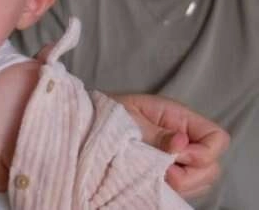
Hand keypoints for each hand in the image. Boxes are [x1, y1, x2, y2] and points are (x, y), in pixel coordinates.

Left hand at [111, 93, 229, 199]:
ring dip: (179, 184)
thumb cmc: (106, 113)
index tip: (176, 154)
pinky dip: (170, 189)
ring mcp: (176, 160)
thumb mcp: (128, 117)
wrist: (86, 123)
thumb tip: (181, 143)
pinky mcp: (165, 174)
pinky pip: (182, 190)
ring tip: (152, 174)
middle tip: (161, 169)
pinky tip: (151, 182)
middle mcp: (184, 141)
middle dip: (190, 174)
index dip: (203, 152)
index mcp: (178, 119)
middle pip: (211, 167)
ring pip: (199, 182)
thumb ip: (156, 133)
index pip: (217, 138)